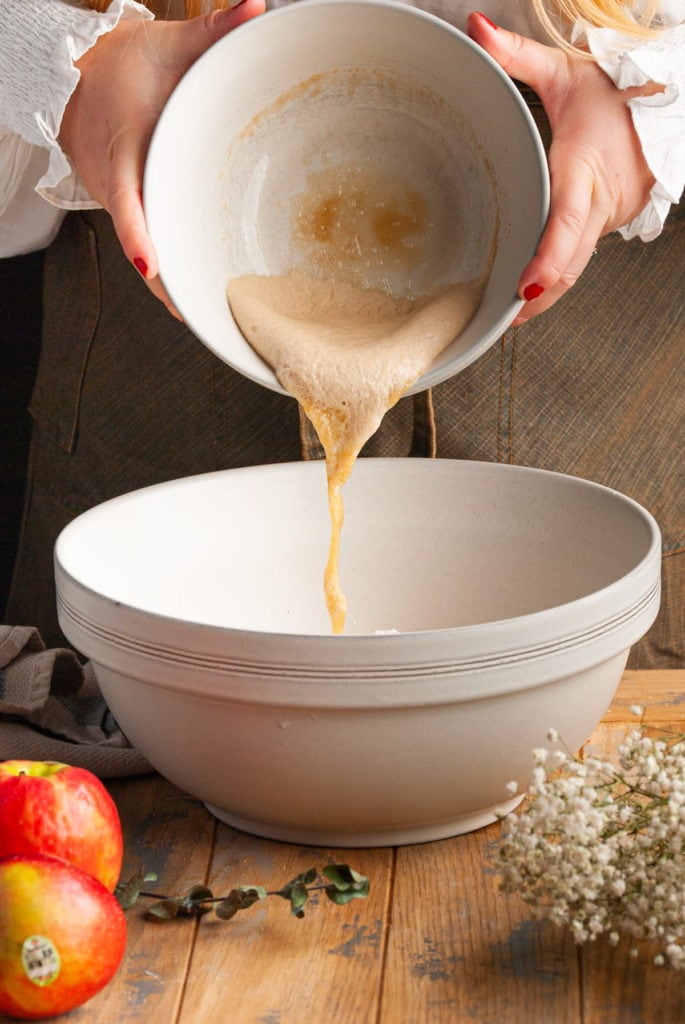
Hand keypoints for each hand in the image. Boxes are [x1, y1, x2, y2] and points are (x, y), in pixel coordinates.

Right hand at [59, 1, 264, 316]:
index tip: (150, 265)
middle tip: (201, 314)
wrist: (80, 78)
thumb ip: (214, 30)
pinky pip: (149, 241)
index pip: (129, 200)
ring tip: (207, 313)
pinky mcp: (129, 209)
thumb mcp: (170, 45)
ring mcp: (120, 202)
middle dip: (170, 283)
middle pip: (144, 244)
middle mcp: (118, 186)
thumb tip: (254, 6)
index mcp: (126, 152)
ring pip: (147, 250)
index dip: (137, 235)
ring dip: (173, 281)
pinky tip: (196, 289)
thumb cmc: (124, 67)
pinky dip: (169, 266)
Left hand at [467, 12, 655, 323]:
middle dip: (540, 297)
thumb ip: (516, 55)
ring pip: (579, 263)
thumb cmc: (615, 89)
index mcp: (585, 167)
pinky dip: (562, 272)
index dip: (549, 260)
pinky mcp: (616, 220)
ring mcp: (614, 214)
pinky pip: (586, 252)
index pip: (566, 222)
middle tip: (504, 321)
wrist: (669, 96)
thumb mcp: (564, 71)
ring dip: (550, 290)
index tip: (526, 290)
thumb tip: (476, 29)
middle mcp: (603, 199)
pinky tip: (537, 288)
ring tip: (512, 314)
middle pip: (572, 262)